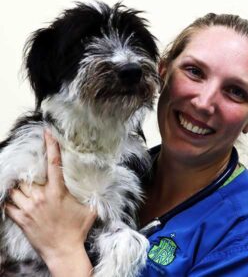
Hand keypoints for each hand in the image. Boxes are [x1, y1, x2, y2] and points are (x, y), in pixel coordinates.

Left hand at [5, 130, 96, 275]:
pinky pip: (8, 205)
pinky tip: (16, 199)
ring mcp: (28, 209)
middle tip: (32, 167)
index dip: (51, 146)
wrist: (63, 251)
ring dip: (19, 185)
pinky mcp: (21, 219)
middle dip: (28, 170)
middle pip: (27, 175)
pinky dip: (9, 200)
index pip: (54, 163)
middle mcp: (40, 198)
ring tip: (25, 184)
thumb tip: (102, 181)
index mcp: (58, 192)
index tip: (47, 133)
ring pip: (15, 189)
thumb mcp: (90, 209)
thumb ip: (93, 194)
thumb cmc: (78, 229)